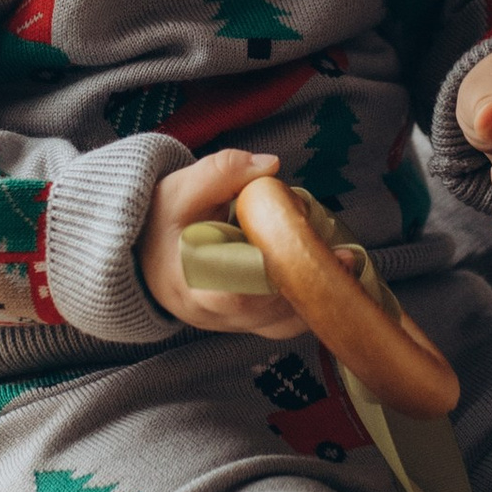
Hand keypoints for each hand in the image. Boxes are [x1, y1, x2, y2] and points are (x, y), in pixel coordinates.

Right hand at [139, 148, 356, 339]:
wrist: (144, 252)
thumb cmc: (160, 221)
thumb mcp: (179, 189)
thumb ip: (220, 172)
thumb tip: (269, 166)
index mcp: (186, 285)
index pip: (232, 297)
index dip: (269, 280)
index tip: (299, 256)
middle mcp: (210, 315)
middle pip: (266, 314)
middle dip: (307, 286)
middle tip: (344, 258)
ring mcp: (231, 323)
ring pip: (280, 325)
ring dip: (317, 297)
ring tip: (347, 264)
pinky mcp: (248, 321)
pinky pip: (284, 322)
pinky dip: (311, 302)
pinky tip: (332, 273)